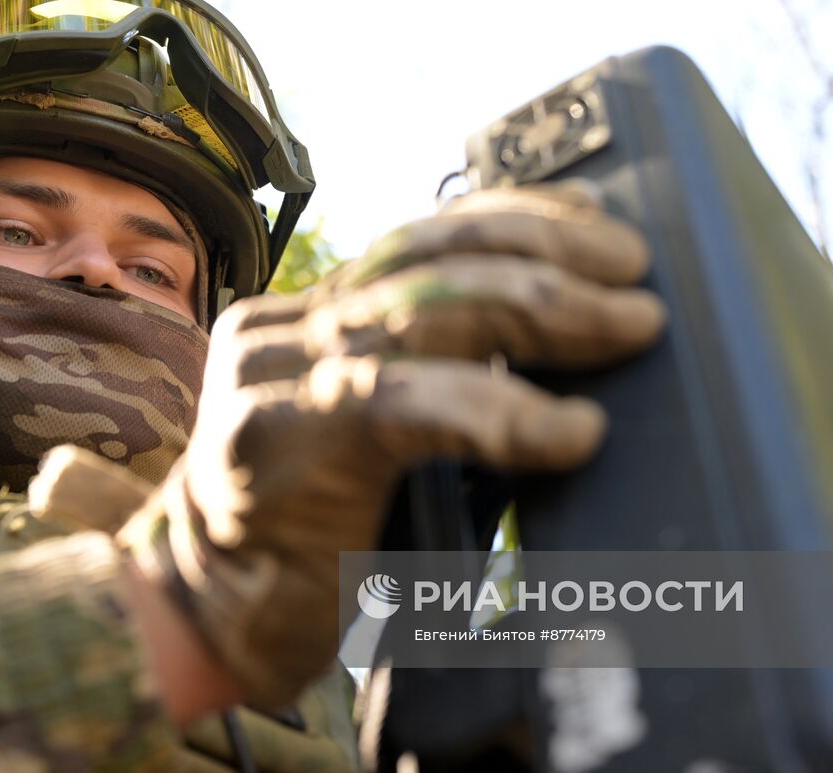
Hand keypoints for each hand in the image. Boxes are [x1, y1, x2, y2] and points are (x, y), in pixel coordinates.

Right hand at [117, 181, 665, 707]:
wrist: (197, 616)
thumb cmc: (303, 536)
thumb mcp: (362, 434)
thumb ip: (422, 379)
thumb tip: (554, 342)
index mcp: (305, 316)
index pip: (420, 235)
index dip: (514, 216)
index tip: (593, 217)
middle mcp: (287, 327)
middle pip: (431, 258)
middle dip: (548, 256)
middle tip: (635, 275)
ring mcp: (278, 376)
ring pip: (427, 311)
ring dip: (548, 314)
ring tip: (631, 326)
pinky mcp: (283, 437)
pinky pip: (411, 403)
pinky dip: (505, 412)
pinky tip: (572, 431)